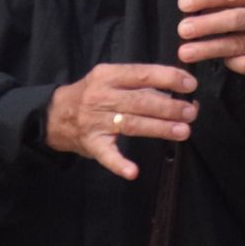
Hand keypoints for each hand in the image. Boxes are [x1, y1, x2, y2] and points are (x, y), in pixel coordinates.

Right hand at [44, 63, 198, 179]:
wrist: (53, 115)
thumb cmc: (92, 94)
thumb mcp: (110, 79)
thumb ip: (139, 84)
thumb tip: (177, 90)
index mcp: (108, 75)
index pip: (142, 74)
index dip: (168, 78)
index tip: (190, 85)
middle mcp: (101, 96)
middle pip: (140, 101)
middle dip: (169, 107)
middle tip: (191, 112)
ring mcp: (94, 121)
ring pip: (131, 124)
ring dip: (159, 128)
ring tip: (182, 131)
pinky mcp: (90, 143)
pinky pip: (106, 155)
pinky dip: (119, 164)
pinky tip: (133, 171)